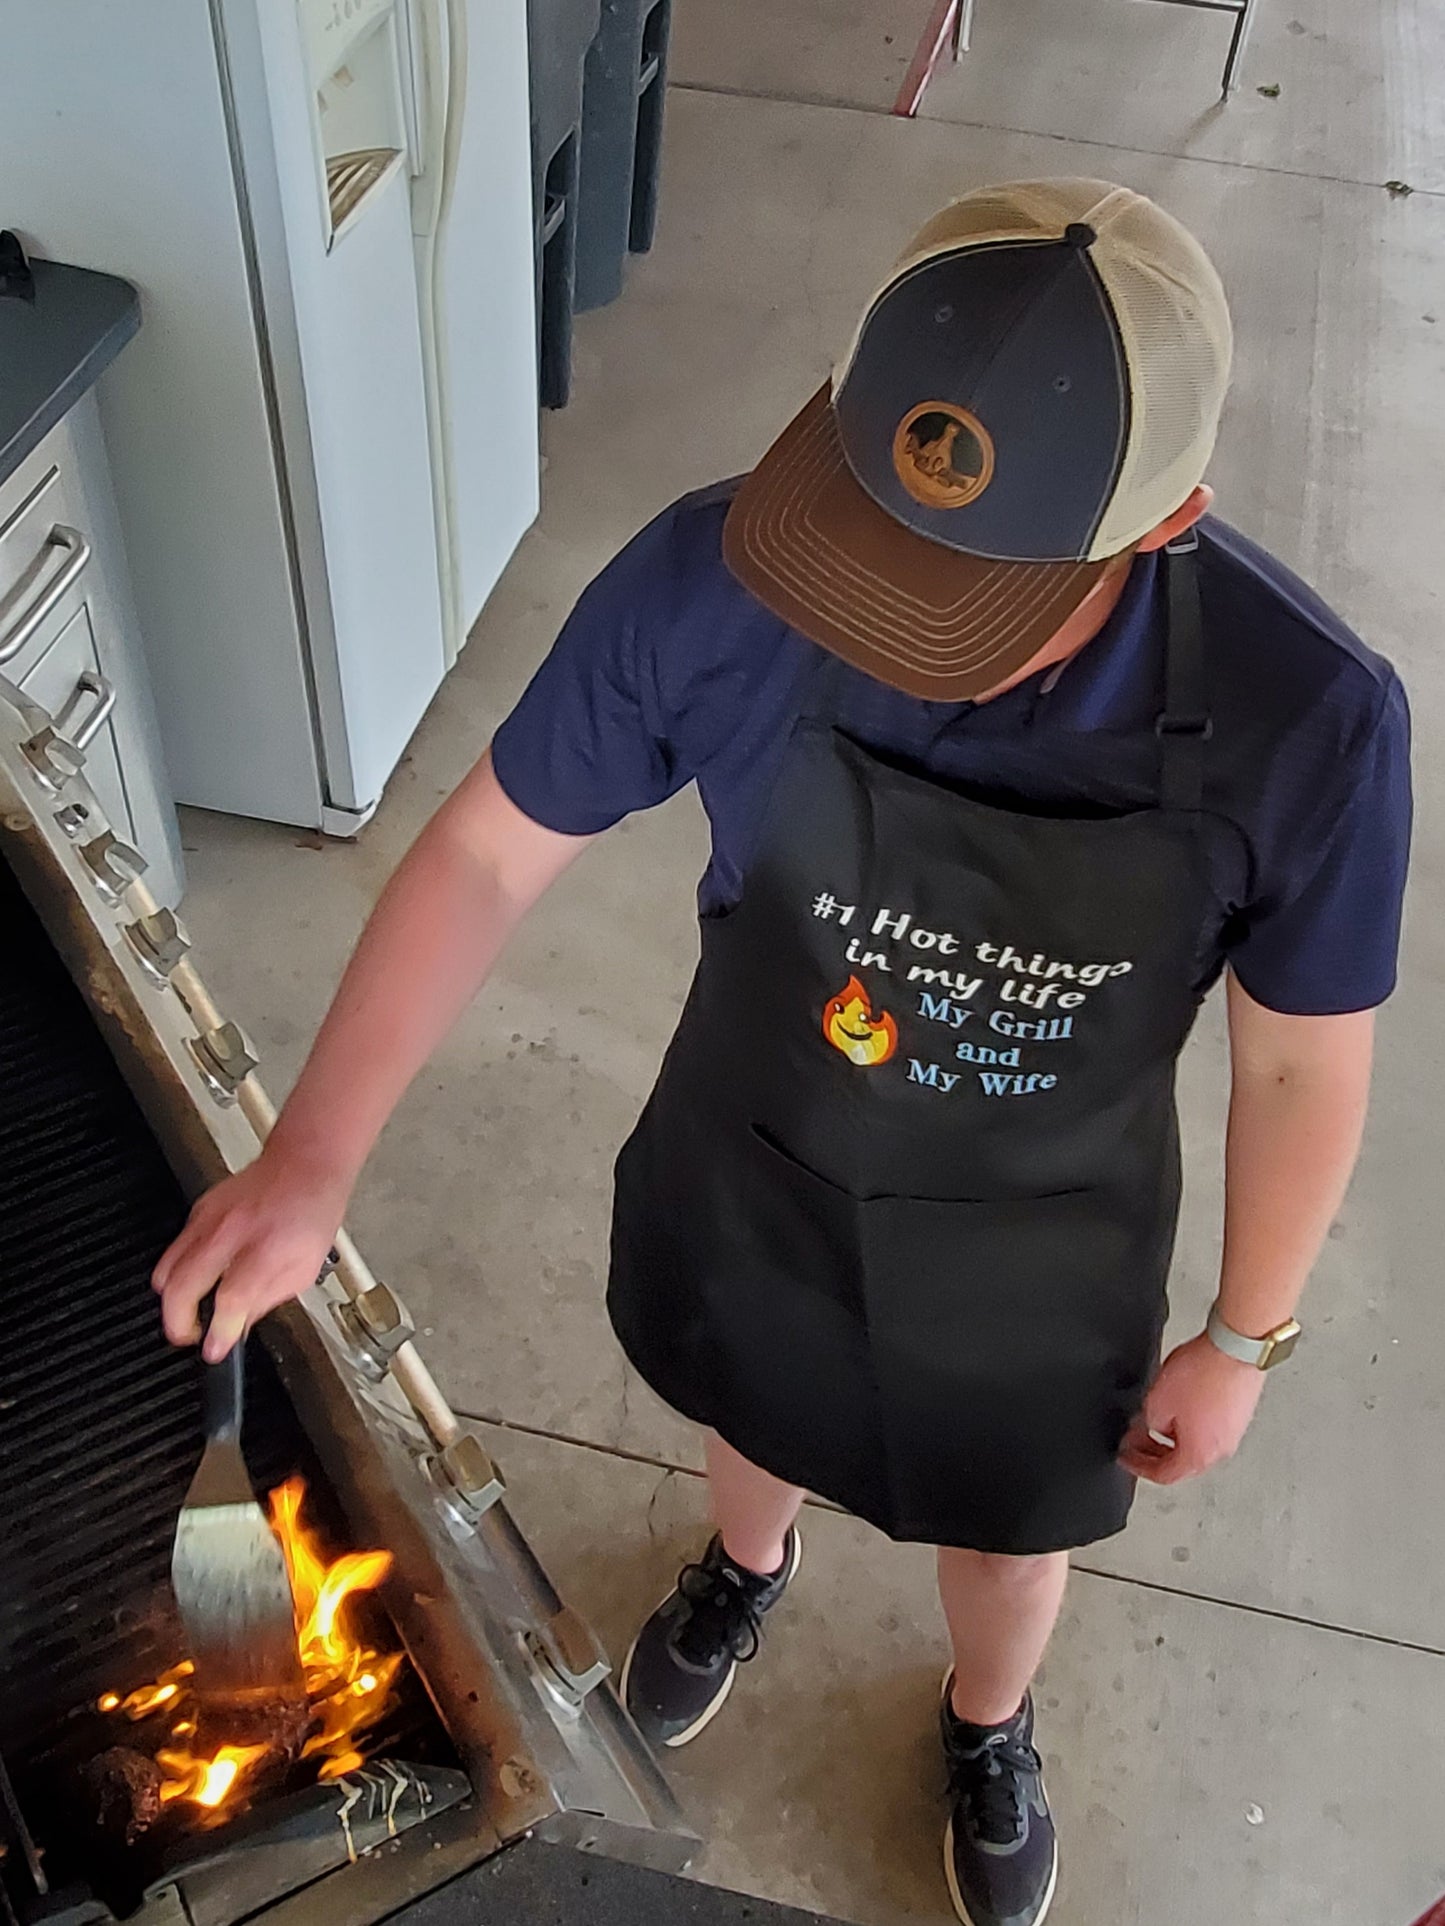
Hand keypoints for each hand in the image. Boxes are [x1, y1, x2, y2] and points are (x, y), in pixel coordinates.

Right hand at [152, 1149, 349, 1361]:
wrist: (303, 1164)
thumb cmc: (311, 1212)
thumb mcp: (304, 1269)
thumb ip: (267, 1301)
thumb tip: (238, 1328)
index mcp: (265, 1251)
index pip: (229, 1300)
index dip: (217, 1333)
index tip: (215, 1349)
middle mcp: (232, 1234)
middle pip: (181, 1287)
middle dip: (177, 1324)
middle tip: (190, 1336)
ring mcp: (209, 1220)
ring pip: (166, 1269)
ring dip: (172, 1300)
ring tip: (190, 1312)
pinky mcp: (197, 1211)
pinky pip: (174, 1249)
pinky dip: (179, 1271)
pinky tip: (198, 1278)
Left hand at [1119, 1331, 1265, 1484]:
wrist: (1235, 1348)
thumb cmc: (1204, 1373)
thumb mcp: (1157, 1401)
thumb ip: (1150, 1423)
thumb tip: (1154, 1426)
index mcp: (1198, 1455)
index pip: (1163, 1475)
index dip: (1138, 1466)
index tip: (1126, 1457)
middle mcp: (1220, 1450)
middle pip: (1181, 1462)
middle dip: (1153, 1450)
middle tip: (1136, 1436)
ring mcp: (1233, 1432)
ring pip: (1196, 1443)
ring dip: (1171, 1435)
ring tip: (1155, 1415)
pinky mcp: (1239, 1414)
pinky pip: (1209, 1427)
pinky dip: (1190, 1422)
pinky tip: (1179, 1404)